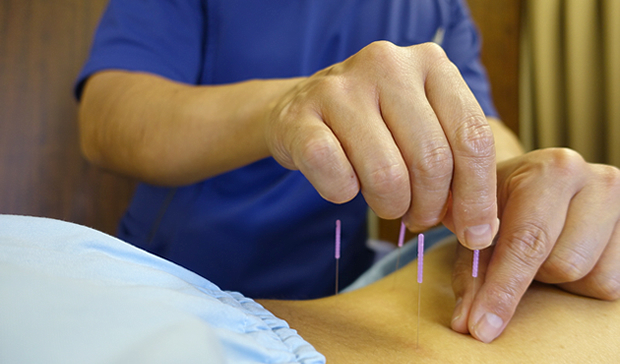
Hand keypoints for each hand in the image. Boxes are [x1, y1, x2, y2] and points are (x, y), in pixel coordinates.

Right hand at [265, 41, 498, 247]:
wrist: (300, 109)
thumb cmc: (373, 124)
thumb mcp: (422, 128)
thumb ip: (456, 164)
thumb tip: (480, 227)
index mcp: (430, 63)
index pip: (472, 137)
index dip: (478, 196)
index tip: (476, 234)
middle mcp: (388, 65)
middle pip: (432, 160)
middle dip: (430, 206)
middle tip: (418, 217)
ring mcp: (340, 89)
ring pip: (386, 175)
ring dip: (389, 206)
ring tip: (384, 202)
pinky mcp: (300, 118)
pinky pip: (337, 179)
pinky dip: (344, 195)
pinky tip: (344, 184)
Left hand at [451, 148, 619, 342]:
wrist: (533, 181)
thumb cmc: (501, 205)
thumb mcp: (478, 229)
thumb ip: (472, 275)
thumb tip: (467, 325)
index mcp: (551, 169)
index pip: (527, 241)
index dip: (502, 290)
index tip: (482, 326)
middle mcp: (597, 180)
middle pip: (564, 265)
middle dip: (534, 275)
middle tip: (521, 256)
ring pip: (593, 278)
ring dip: (561, 279)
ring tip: (547, 251)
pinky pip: (614, 284)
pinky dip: (585, 282)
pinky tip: (569, 253)